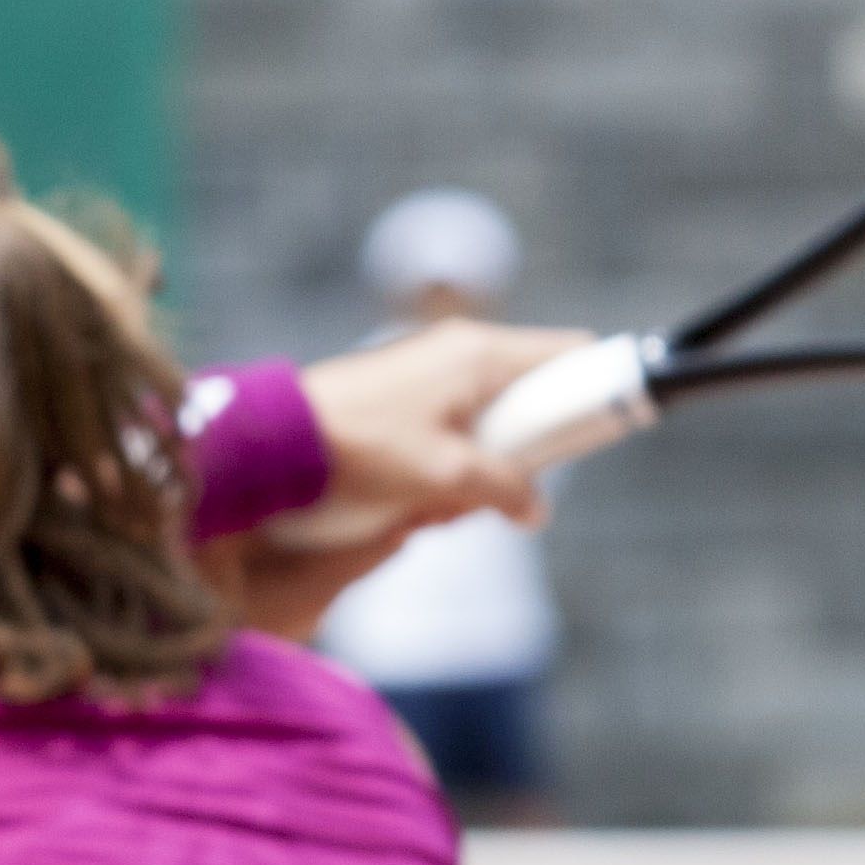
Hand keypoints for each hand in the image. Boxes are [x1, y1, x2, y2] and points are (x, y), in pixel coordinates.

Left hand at [218, 323, 587, 640]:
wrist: (269, 450)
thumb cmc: (357, 452)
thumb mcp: (444, 478)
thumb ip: (504, 490)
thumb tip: (536, 511)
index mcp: (480, 354)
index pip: (570, 354)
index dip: (594, 393)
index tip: (594, 439)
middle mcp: (457, 353)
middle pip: (531, 398)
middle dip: (525, 454)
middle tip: (494, 494)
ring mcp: (426, 376)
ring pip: (488, 428)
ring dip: (479, 476)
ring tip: (436, 507)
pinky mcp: (398, 404)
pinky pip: (448, 439)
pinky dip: (443, 475)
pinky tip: (411, 506)